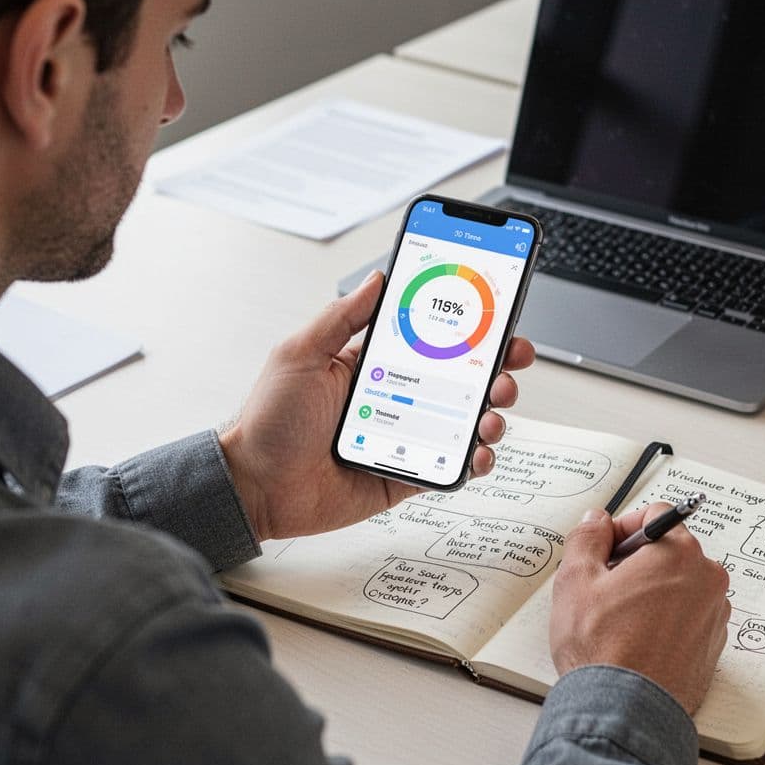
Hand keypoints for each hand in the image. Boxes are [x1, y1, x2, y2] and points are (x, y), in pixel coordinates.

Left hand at [219, 271, 535, 539]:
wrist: (255, 487)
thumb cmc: (269, 420)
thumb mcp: (300, 354)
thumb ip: (341, 317)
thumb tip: (378, 278)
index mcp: (373, 365)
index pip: (432, 340)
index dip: (468, 329)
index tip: (496, 316)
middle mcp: (397, 397)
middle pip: (461, 379)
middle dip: (495, 368)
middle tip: (510, 363)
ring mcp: (405, 436)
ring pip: (465, 421)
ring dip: (492, 413)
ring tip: (493, 412)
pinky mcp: (406, 474)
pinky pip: (451, 467)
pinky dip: (474, 460)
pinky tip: (478, 452)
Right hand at [550, 503, 730, 714]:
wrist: (624, 712)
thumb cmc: (602, 647)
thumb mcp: (576, 578)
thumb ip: (587, 537)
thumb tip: (596, 520)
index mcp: (679, 554)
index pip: (656, 514)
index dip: (623, 527)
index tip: (604, 549)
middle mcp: (707, 580)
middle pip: (668, 550)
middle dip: (636, 560)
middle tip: (604, 585)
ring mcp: (714, 616)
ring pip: (678, 584)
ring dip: (650, 590)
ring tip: (618, 617)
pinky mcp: (712, 647)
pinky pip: (686, 615)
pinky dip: (664, 618)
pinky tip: (635, 638)